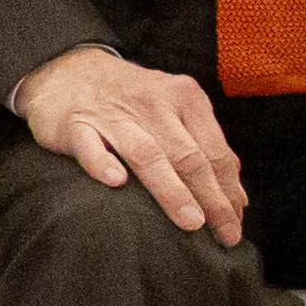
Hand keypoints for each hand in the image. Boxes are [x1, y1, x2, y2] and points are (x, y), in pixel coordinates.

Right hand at [10, 42, 249, 242]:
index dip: (230, 190)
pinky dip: (103, 163)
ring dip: (172, 190)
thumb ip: (205, 149)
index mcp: (184, 97)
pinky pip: (89, 146)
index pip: (215, 150)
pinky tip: (116, 182)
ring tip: (191, 222)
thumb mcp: (174, 112)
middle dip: (211, 198)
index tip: (236, 224)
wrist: (67, 70)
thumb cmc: (130, 101)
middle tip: (226, 234)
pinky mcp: (74, 123)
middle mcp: (153, 103)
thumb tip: (238, 199)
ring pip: (147, 154)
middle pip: (188, 156)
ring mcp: (112, 113)